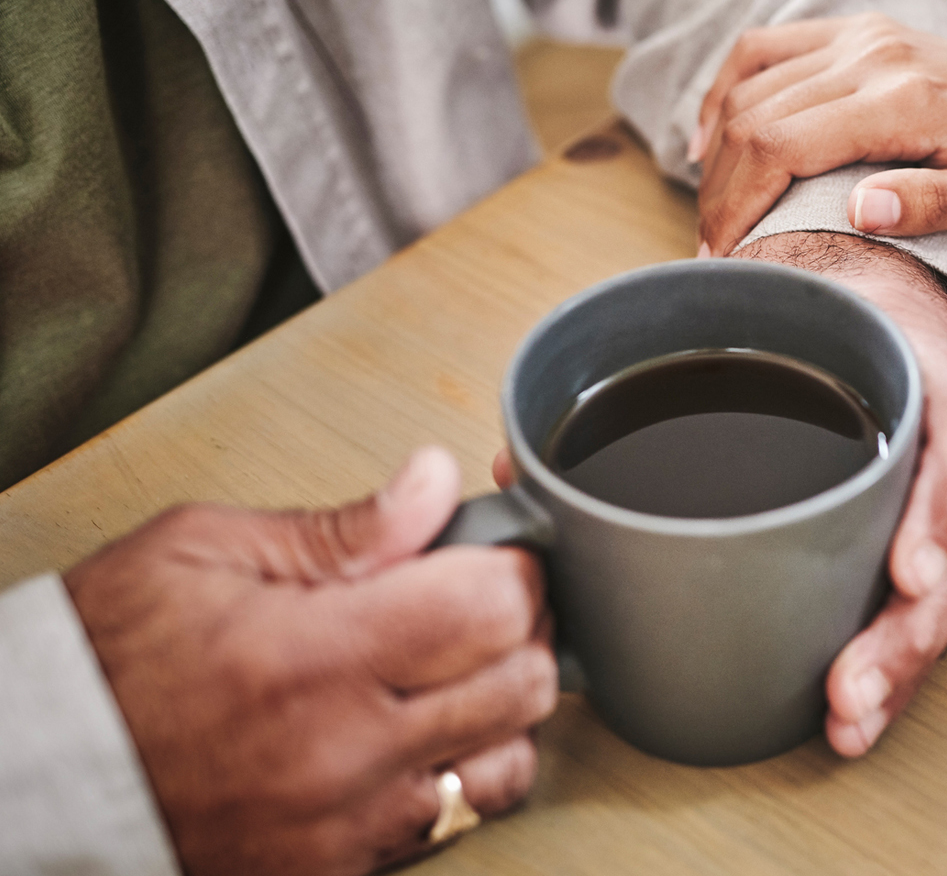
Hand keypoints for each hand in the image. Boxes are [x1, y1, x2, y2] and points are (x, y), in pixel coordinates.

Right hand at [64, 447, 556, 875]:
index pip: (491, 608)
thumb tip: (436, 483)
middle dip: (519, 626)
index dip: (510, 566)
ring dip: (503, 706)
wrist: (43, 771)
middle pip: (524, 683)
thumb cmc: (108, 658)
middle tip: (475, 597)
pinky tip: (418, 731)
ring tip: (451, 668)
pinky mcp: (342, 866)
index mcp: (311, 656)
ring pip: (510, 761)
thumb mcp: (204, 551)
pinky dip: (461, 771)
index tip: (489, 549)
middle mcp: (343, 751)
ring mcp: (349, 821)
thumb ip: (342, 527)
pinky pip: (458, 822)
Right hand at [692, 13, 946, 254]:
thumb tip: (860, 210)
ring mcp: (864, 36)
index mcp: (906, 99)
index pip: (784, 144)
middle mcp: (875, 54)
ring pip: (751, 82)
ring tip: (714, 212)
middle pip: (754, 115)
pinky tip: (712, 139)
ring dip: (719, 149)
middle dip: (721, 189)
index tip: (727, 260)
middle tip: (715, 251)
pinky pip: (767, 48)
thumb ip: (935, 205)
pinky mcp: (859, 33)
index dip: (739, 205)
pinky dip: (728, 90)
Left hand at [729, 231, 946, 755]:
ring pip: (941, 601)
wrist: (888, 295)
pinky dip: (892, 668)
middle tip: (851, 690)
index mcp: (942, 384)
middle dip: (904, 634)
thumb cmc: (842, 302)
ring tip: (849, 723)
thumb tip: (543, 441)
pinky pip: (920, 610)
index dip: (939, 520)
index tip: (907, 576)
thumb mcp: (800, 290)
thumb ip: (702, 341)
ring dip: (898, 670)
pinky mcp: (924, 541)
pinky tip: (853, 717)